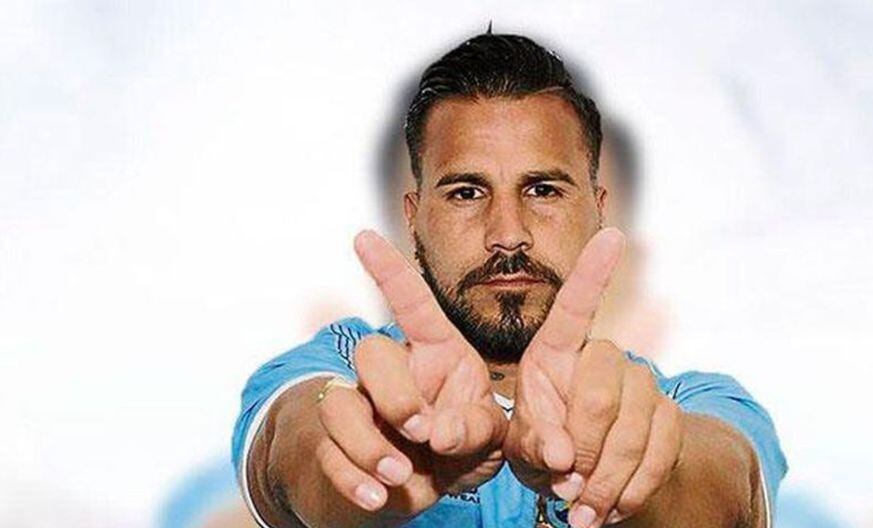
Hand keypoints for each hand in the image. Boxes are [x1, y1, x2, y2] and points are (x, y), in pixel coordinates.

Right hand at [313, 231, 507, 516]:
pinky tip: (376, 497)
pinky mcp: (339, 445)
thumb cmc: (465, 442)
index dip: (388, 269)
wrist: (432, 485)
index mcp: (435, 351)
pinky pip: (330, 452)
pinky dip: (351, 477)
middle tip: (420, 428)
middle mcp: (392, 370)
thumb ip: (474, 428)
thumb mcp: (487, 436)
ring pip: (340, 403)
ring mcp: (361, 405)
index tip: (362, 235)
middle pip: (371, 353)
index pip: (411, 302)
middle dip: (394, 392)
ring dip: (367, 441)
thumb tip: (439, 433)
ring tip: (398, 473)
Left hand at [504, 228, 682, 527]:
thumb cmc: (542, 448)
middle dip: (583, 447)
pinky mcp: (668, 415)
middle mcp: (603, 357)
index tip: (612, 234)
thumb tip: (562, 456)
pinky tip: (613, 507)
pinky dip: (636, 487)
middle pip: (602, 391)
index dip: (593, 272)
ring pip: (636, 427)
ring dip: (609, 478)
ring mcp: (642, 383)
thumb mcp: (521, 446)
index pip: (576, 306)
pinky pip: (663, 450)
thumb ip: (532, 443)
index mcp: (555, 352)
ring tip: (583, 509)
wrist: (586, 480)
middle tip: (566, 485)